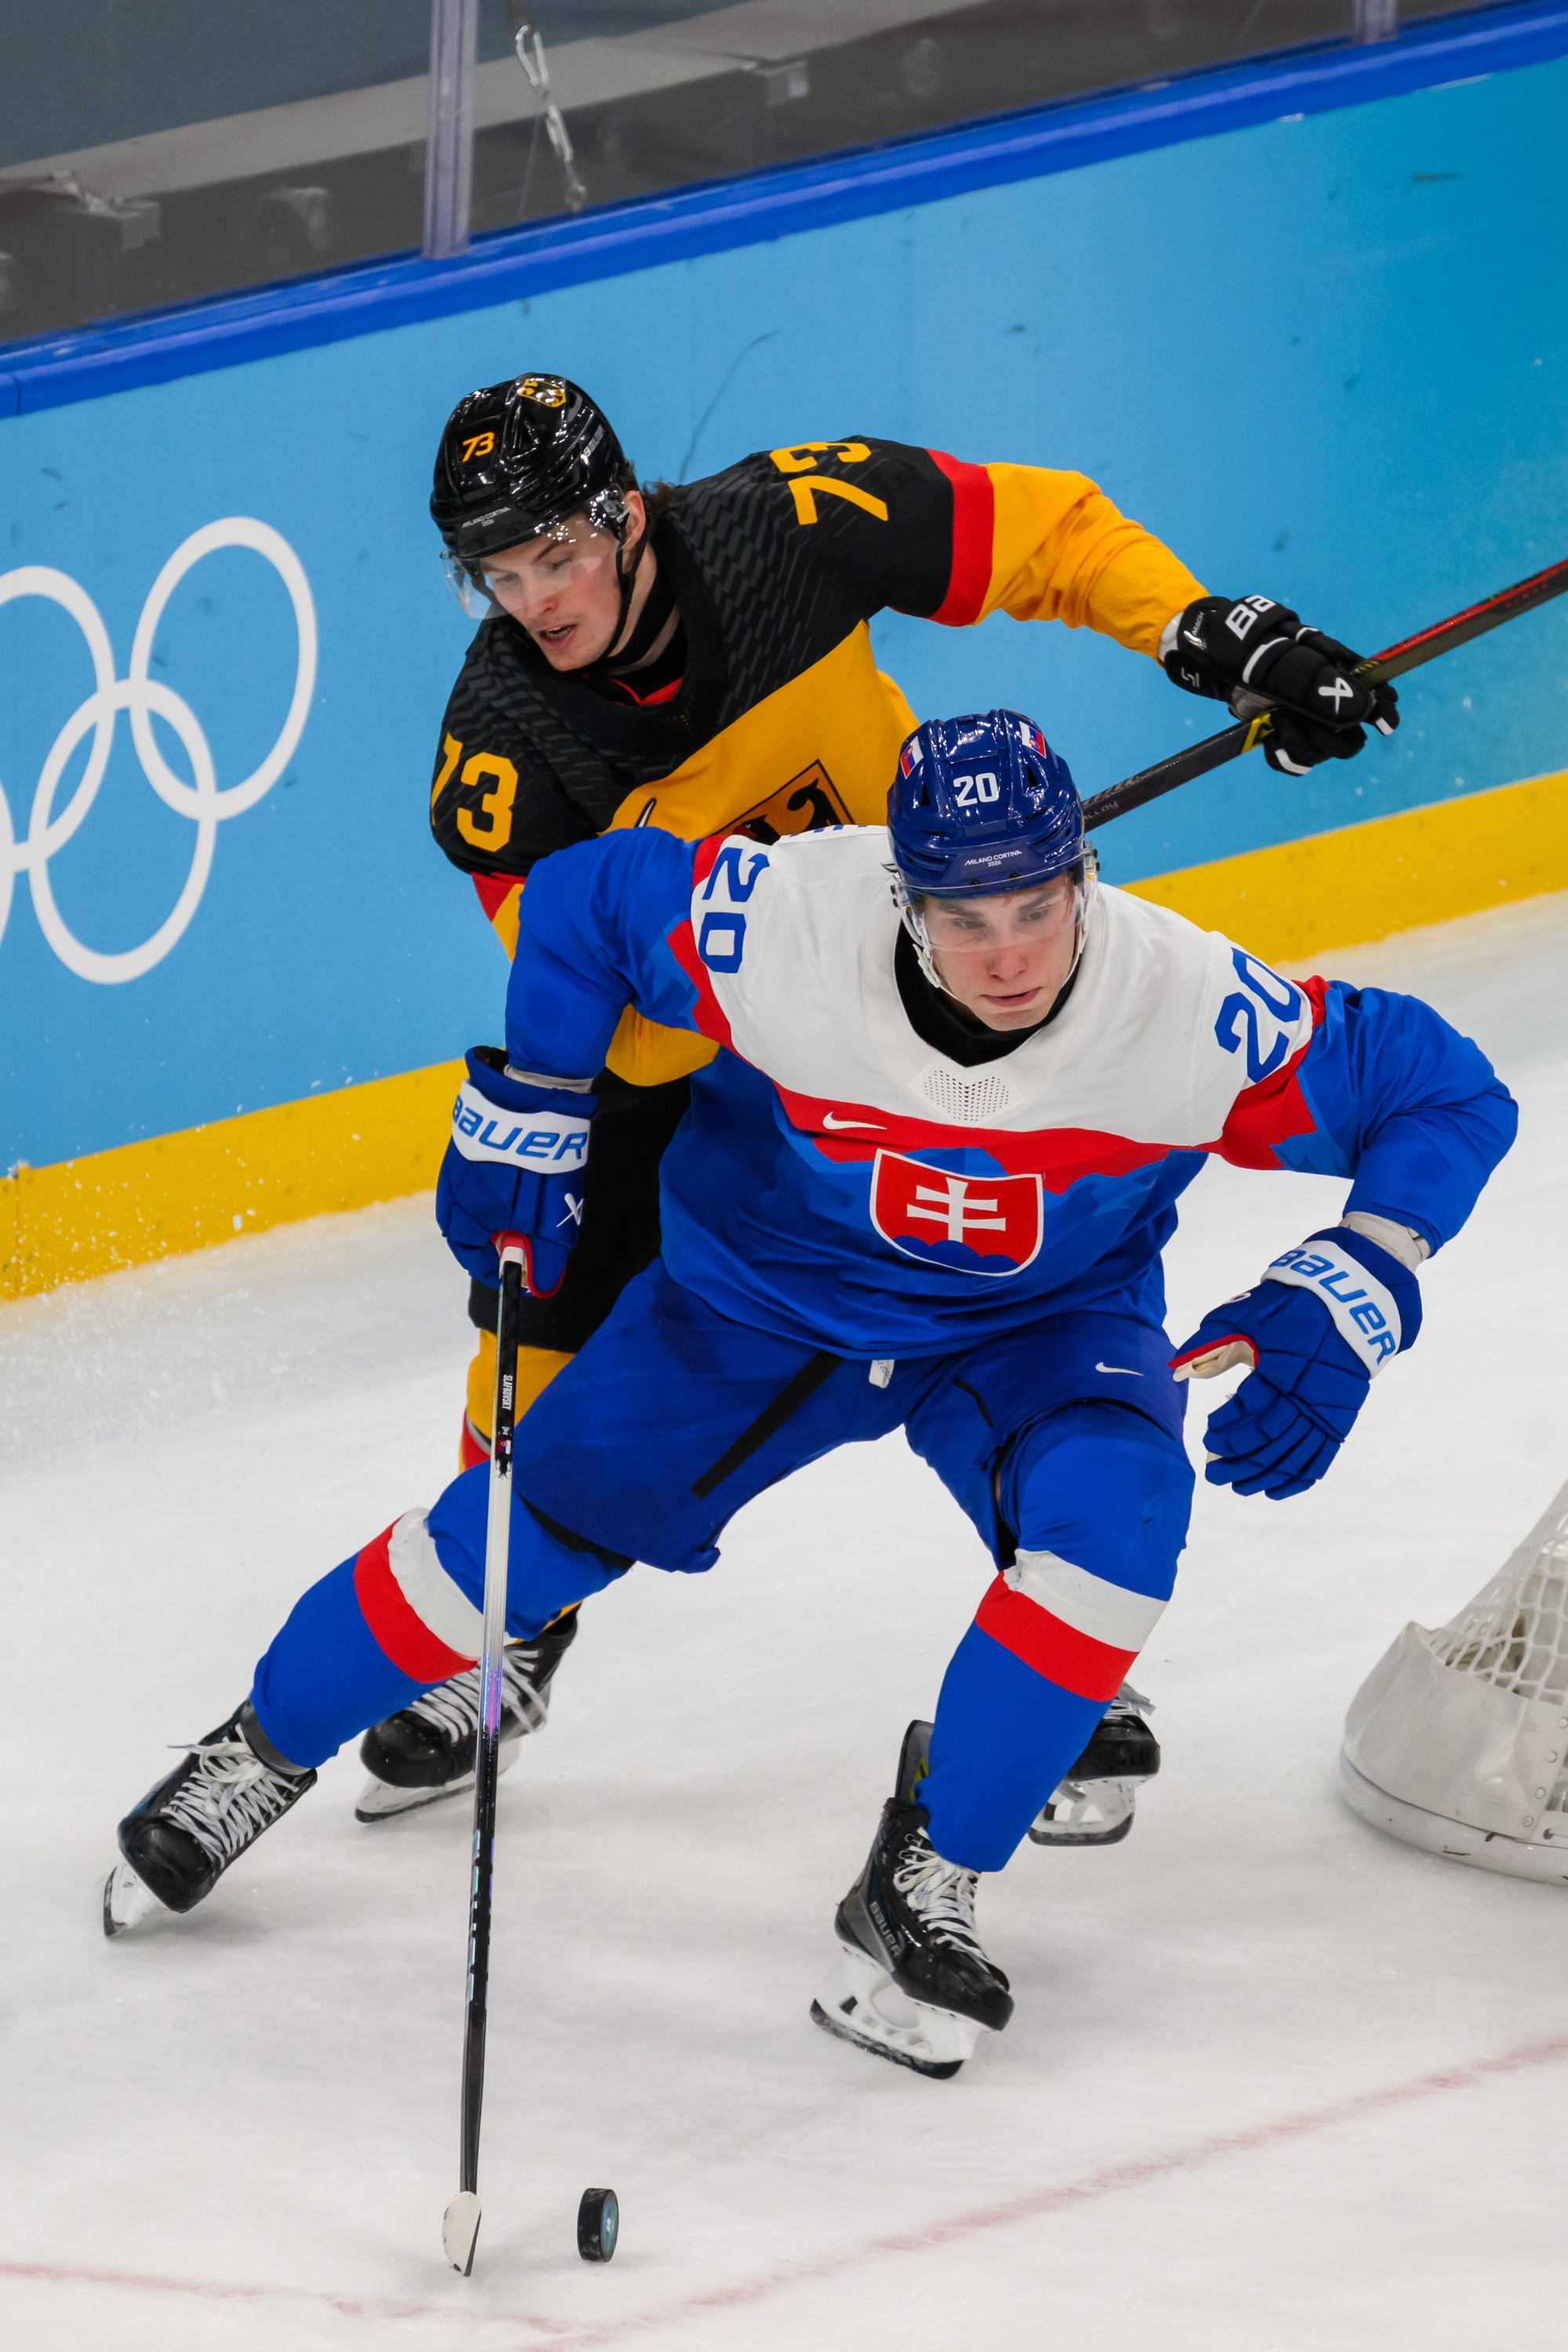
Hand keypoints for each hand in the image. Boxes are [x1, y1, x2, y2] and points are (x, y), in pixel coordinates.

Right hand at [436, 1048, 593, 1294]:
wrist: (532, 1098)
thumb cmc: (540, 1167)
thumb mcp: (551, 1223)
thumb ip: (544, 1259)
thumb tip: (539, 1288)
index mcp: (464, 1215)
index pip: (470, 1255)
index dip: (493, 1269)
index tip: (513, 1275)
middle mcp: (452, 1191)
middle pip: (465, 1229)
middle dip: (490, 1241)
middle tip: (517, 1243)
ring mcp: (456, 1163)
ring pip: (468, 1201)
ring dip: (491, 1213)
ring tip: (520, 1212)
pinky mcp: (467, 1140)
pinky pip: (474, 1177)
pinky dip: (491, 1188)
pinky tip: (514, 1180)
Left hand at [1163, 594, 1398, 775]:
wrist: (1218, 658)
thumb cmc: (1254, 649)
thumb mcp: (1285, 663)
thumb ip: (1320, 687)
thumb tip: (1360, 710)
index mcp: (1340, 677)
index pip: (1376, 701)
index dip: (1382, 714)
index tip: (1381, 724)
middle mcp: (1328, 702)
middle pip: (1350, 740)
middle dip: (1326, 738)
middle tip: (1297, 719)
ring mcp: (1307, 721)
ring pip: (1321, 754)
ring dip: (1298, 744)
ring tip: (1276, 723)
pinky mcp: (1286, 735)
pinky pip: (1295, 762)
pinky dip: (1282, 755)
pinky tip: (1269, 739)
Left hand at [1171, 1227, 1419, 1500]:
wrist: (1350, 1298)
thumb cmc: (1289, 1304)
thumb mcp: (1244, 1313)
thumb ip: (1208, 1341)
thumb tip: (1175, 1367)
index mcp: (1283, 1371)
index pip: (1250, 1416)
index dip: (1226, 1430)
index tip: (1206, 1433)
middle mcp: (1308, 1397)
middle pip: (1269, 1444)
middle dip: (1237, 1462)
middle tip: (1211, 1472)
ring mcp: (1328, 1411)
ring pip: (1292, 1457)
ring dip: (1262, 1475)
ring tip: (1237, 1486)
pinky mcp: (1341, 1418)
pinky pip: (1320, 1459)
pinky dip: (1297, 1479)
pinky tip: (1274, 1492)